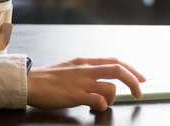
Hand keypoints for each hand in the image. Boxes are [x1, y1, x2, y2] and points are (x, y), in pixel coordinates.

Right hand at [27, 57, 145, 111]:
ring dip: (113, 99)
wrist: (28, 82)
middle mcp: (85, 69)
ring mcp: (81, 82)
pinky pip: (98, 101)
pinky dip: (102, 106)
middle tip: (139, 92)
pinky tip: (95, 108)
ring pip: (110, 87)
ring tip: (104, 104)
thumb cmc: (47, 78)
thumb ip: (85, 72)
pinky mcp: (75, 95)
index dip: (131, 70)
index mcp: (84, 62)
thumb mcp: (69, 68)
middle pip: (118, 70)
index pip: (115, 61)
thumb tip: (101, 80)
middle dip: (133, 81)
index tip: (140, 79)